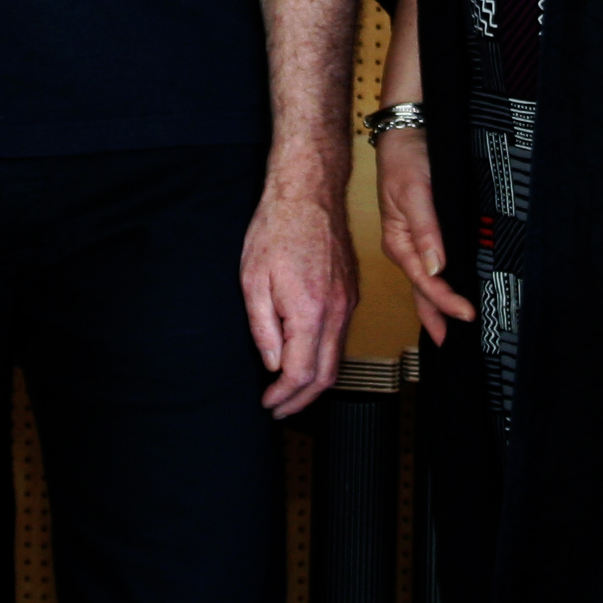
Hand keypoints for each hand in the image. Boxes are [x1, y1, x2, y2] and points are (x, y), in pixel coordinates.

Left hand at [242, 170, 359, 419]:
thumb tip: (271, 363)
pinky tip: (306, 357)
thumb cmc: (277, 227)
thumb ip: (262, 327)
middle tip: (280, 410)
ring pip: (337, 356)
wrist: (308, 193)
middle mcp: (336, 310)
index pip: (301, 372)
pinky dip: (324, 357)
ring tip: (290, 392)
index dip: (283, 395)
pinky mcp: (350, 292)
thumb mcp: (253, 279)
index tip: (268, 403)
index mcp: (310, 310)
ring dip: (315, 381)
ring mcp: (348, 301)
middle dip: (303, 399)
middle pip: (327, 374)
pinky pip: (341, 335)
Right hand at [375, 129, 476, 345]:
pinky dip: (443, 285)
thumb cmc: (406, 159)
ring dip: (440, 306)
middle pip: (422, 291)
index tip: (468, 315)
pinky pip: (434, 266)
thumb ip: (426, 230)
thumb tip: (435, 268)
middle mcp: (406, 248)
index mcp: (399, 243)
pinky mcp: (428, 232)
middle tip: (456, 345)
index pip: (425, 282)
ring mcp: (416, 242)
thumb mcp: (414, 191)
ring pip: (427, 283)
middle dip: (437, 318)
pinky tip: (454, 294)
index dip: (446, 302)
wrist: (407, 132)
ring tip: (455, 331)